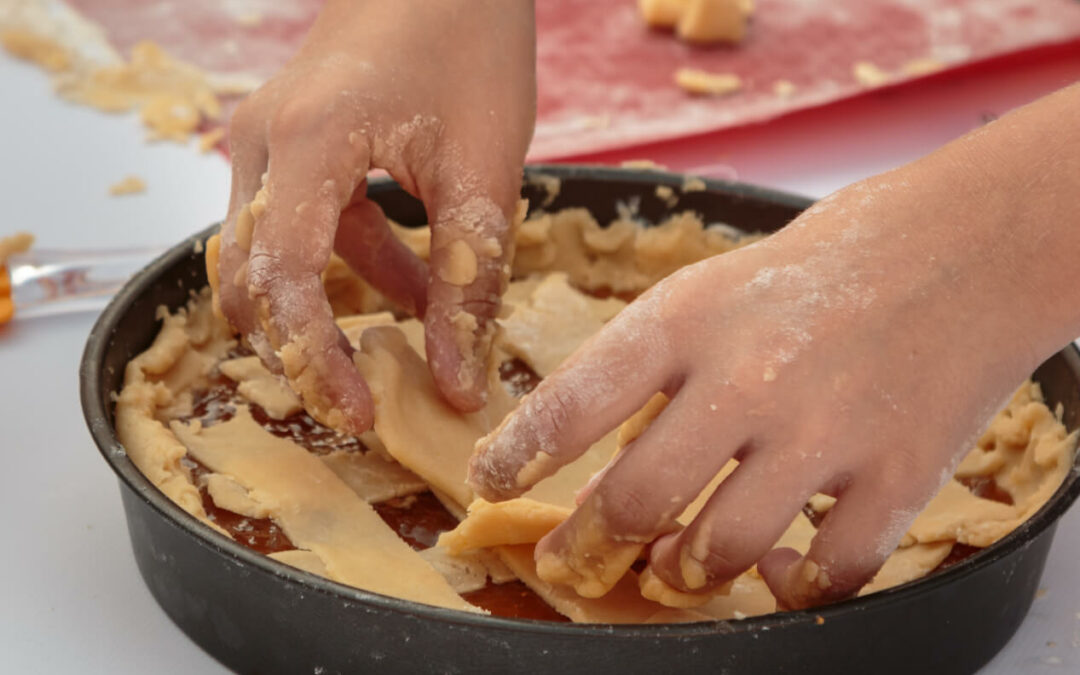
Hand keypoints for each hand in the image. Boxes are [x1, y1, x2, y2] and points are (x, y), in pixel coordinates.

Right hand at [216, 0, 535, 433]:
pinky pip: (303, 228)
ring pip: (274, 258)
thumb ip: (468, 283)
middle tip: (366, 400)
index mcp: (305, 143)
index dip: (314, 359)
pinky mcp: (293, 143)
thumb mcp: (484, 172)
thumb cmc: (471, 39)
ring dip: (333, 308)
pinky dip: (350, 267)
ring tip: (409, 342)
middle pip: (253, 279)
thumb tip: (459, 385)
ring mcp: (269, 140)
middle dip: (302, 346)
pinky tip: (414, 286)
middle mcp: (263, 143)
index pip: (286, 280)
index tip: (357, 414)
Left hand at [468, 156, 1063, 607]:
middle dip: (588, 544)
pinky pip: (829, 570)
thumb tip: (601, 461)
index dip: (517, 455)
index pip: (575, 401)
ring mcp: (826, 430)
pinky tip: (778, 573)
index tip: (488, 484)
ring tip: (669, 569)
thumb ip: (654, 368)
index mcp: (689, 318)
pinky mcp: (899, 473)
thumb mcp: (712, 288)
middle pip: (639, 497)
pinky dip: (793, 588)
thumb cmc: (819, 267)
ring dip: (682, 572)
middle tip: (567, 559)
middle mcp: (749, 376)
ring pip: (722, 547)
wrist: (958, 248)